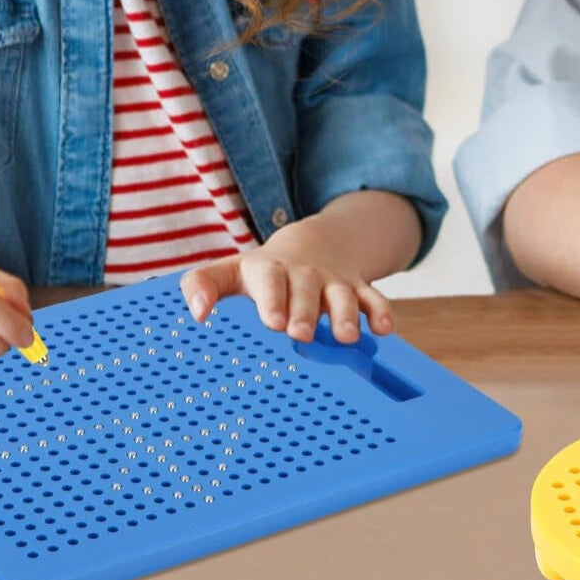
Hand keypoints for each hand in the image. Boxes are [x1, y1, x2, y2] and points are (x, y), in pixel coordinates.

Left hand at [180, 212, 394, 342]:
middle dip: (304, 312)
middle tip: (299, 333)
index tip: (272, 321)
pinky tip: (384, 329)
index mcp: (270, 270)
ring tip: (346, 336)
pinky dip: (380, 312)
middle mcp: (303, 274)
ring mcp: (332, 282)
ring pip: (342, 296)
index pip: (269, 280)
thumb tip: (195, 313)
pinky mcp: (357, 289)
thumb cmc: (265, 271)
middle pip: (305, 291)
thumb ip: (204, 284)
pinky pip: (373, 298)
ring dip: (345, 315)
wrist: (314, 243)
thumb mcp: (231, 272)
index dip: (272, 299)